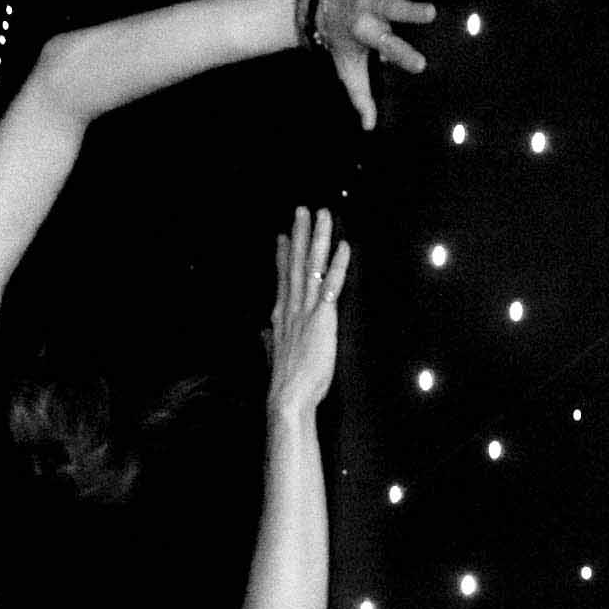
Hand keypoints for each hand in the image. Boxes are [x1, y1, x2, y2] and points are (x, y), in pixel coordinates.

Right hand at [266, 202, 349, 412]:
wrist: (287, 398)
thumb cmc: (285, 384)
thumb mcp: (274, 357)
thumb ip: (270, 341)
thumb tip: (264, 333)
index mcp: (280, 317)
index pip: (282, 279)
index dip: (282, 256)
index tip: (282, 236)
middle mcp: (290, 308)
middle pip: (295, 263)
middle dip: (298, 235)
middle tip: (302, 210)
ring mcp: (305, 311)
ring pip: (311, 266)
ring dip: (317, 238)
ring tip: (322, 215)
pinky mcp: (322, 319)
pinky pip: (331, 285)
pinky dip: (337, 264)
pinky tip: (344, 246)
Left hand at [317, 0, 434, 131]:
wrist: (316, 9)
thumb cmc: (341, 42)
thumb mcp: (348, 71)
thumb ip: (361, 97)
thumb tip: (368, 128)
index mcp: (367, 32)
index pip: (388, 47)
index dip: (403, 56)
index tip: (421, 65)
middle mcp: (369, 6)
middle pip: (392, 9)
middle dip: (408, 10)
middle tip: (429, 11)